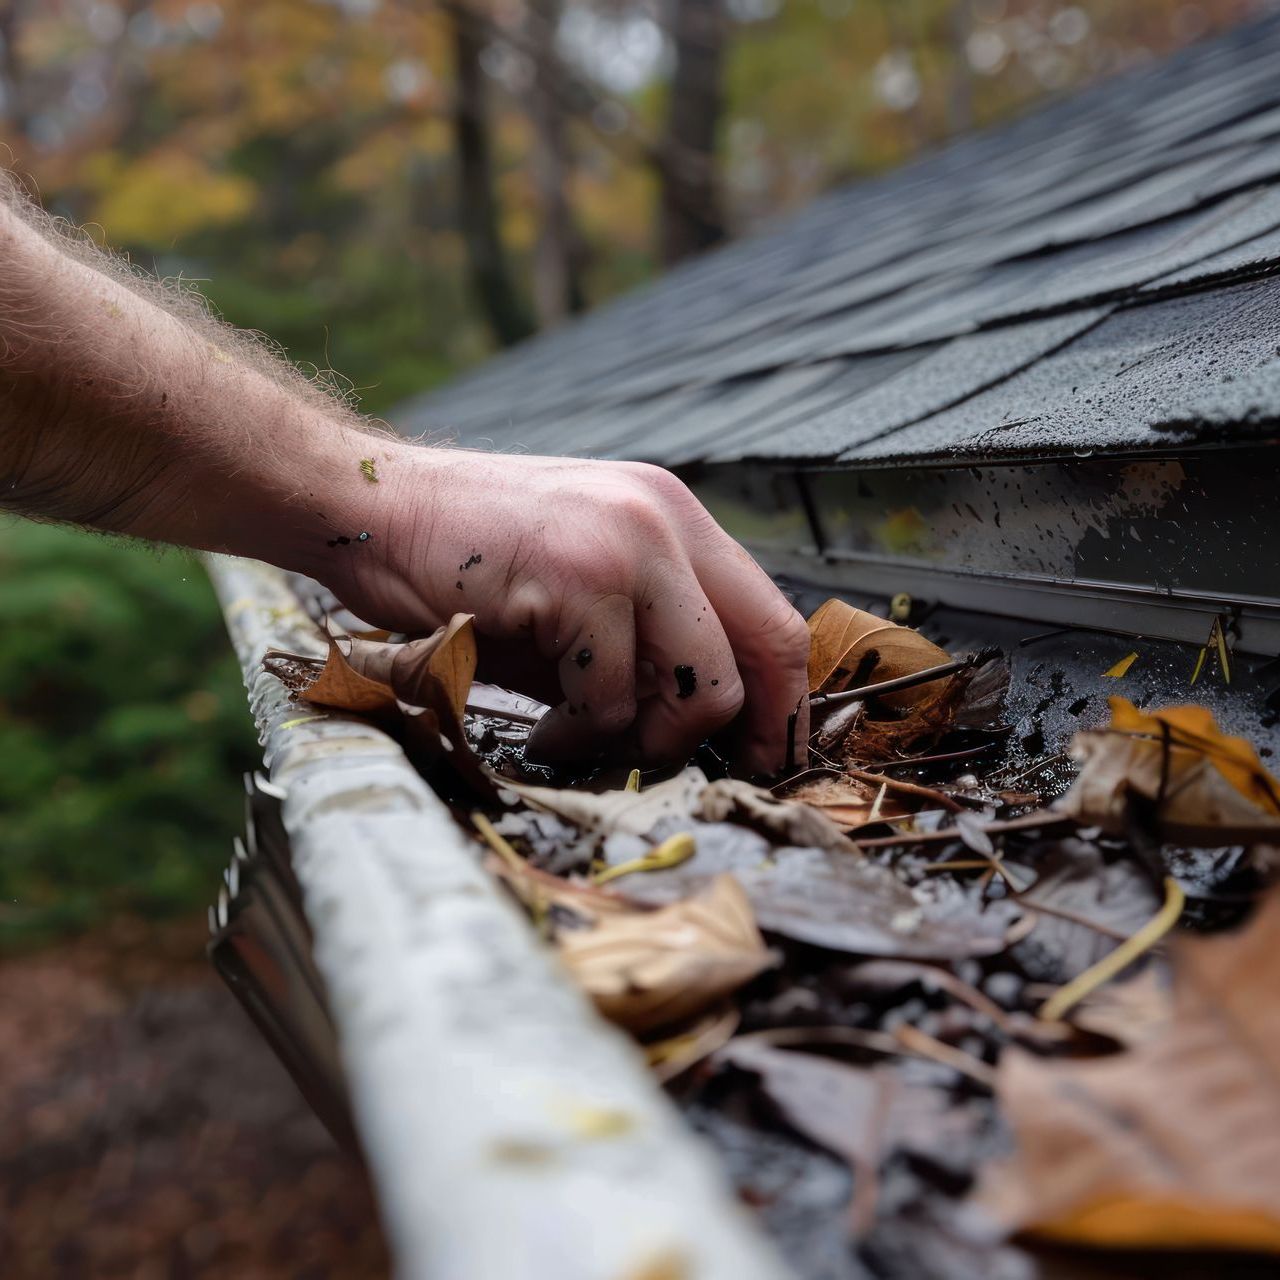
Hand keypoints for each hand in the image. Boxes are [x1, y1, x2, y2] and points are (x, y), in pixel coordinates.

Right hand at [321, 444, 809, 774]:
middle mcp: (666, 520)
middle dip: (726, 732)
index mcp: (676, 517)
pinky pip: (611, 700)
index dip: (783, 700)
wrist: (368, 509)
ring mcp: (627, 545)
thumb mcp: (579, 590)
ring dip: (640, 738)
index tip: (765, 755)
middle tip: (664, 757)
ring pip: (699, 688)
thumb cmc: (468, 561)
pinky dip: (577, 734)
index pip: (776, 617)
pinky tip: (542, 724)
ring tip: (578, 731)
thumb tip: (704, 728)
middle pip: (761, 655)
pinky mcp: (577, 580)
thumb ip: (647, 641)